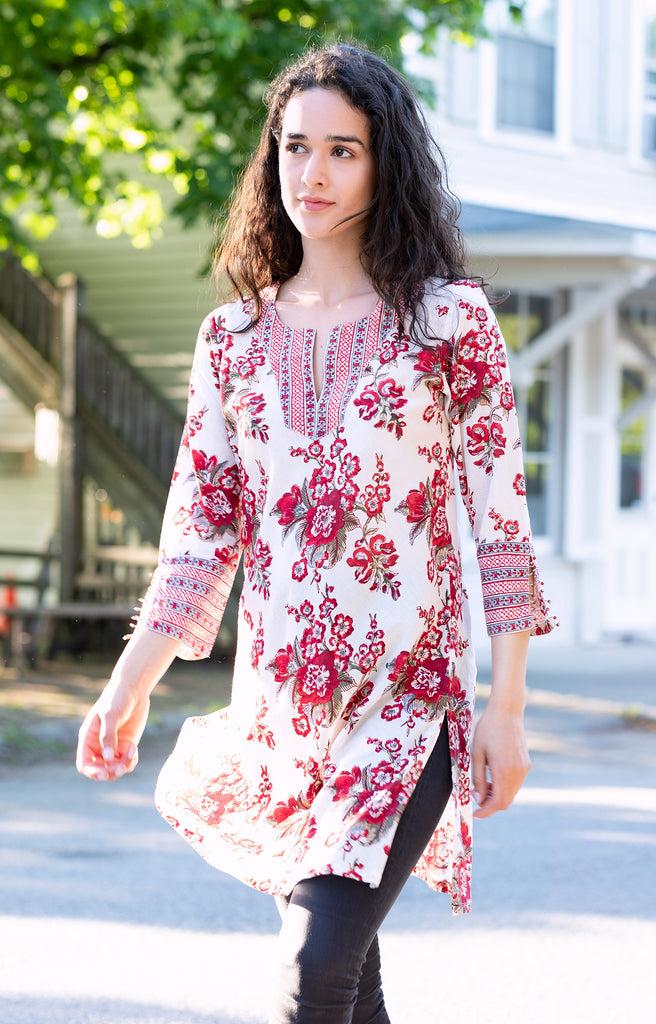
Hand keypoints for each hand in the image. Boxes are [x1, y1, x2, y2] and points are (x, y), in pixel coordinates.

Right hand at [76, 679, 149, 781]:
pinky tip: (134, 749)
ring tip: (131, 752)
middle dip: (110, 772)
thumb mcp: (111, 715)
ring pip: (114, 768)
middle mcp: (99, 745)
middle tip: (121, 767)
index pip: (85, 763)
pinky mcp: (126, 745)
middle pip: (99, 770)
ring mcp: (113, 746)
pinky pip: (126, 762)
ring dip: (122, 767)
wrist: (134, 689)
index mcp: (88, 738)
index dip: (92, 772)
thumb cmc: (117, 698)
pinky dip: (131, 761)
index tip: (104, 773)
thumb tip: (107, 757)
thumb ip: (108, 736)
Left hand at [471, 701, 531, 818]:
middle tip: (475, 797)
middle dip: (490, 805)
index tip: (475, 814)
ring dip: (498, 796)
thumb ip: (478, 778)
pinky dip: (504, 787)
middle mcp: (517, 772)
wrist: (507, 711)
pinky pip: (515, 783)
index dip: (485, 812)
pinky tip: (492, 777)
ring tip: (482, 786)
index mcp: (503, 770)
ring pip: (512, 794)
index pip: (497, 803)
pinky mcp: (526, 764)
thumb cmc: (488, 729)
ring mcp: (524, 769)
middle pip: (506, 801)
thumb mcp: (477, 753)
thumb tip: (479, 799)